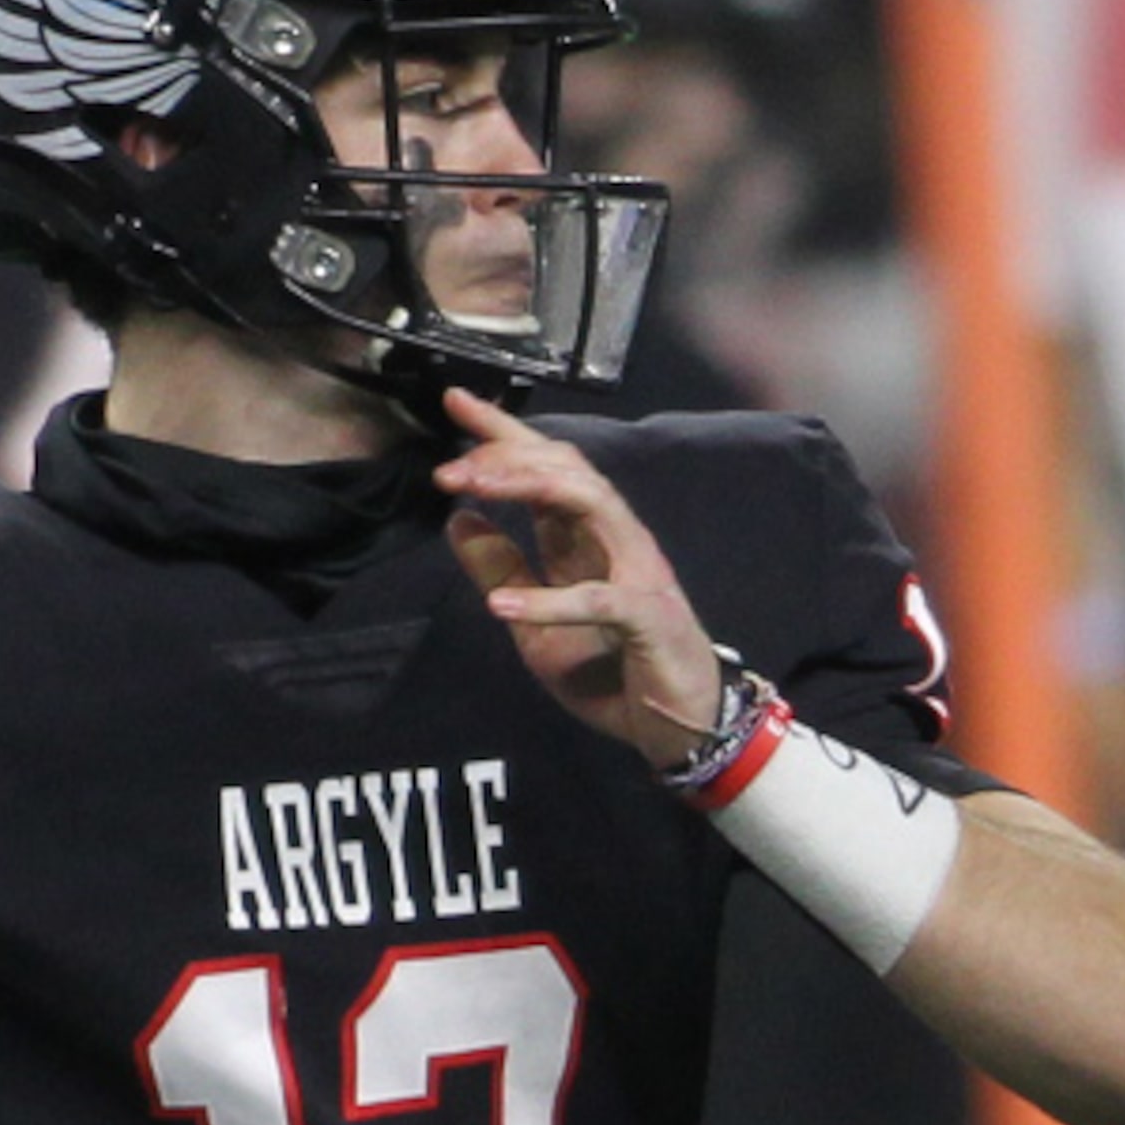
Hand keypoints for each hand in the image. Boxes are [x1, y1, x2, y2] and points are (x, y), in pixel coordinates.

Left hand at [434, 385, 721, 769]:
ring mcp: (637, 571)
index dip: (501, 431)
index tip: (454, 400)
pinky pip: (598, 600)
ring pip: (590, 503)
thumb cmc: (611, 668)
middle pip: (565, 469)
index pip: (544, 465)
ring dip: (528, 490)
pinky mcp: (648, 616)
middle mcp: (614, 538)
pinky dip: (548, 602)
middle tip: (448, 467)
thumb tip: (456, 519)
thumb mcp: (533, 621)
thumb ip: (502, 568)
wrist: (676, 724)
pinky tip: (501, 606)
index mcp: (585, 534)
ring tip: (471, 493)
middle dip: (505, 457)